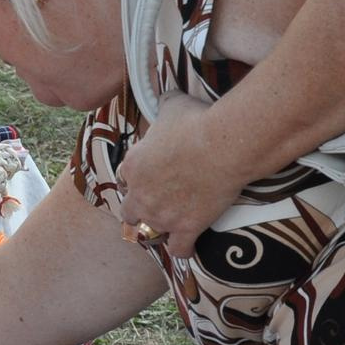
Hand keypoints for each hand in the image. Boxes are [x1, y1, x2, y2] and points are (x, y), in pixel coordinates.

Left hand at [111, 92, 249, 258]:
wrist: (220, 144)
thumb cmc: (195, 121)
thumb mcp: (172, 105)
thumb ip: (164, 104)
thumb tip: (166, 95)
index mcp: (132, 166)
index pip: (123, 179)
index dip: (136, 181)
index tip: (149, 179)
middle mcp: (141, 195)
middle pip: (129, 213)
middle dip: (140, 211)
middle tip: (156, 207)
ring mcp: (162, 215)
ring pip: (150, 234)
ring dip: (160, 231)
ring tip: (171, 228)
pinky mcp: (186, 228)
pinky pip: (179, 250)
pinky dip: (184, 250)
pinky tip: (190, 247)